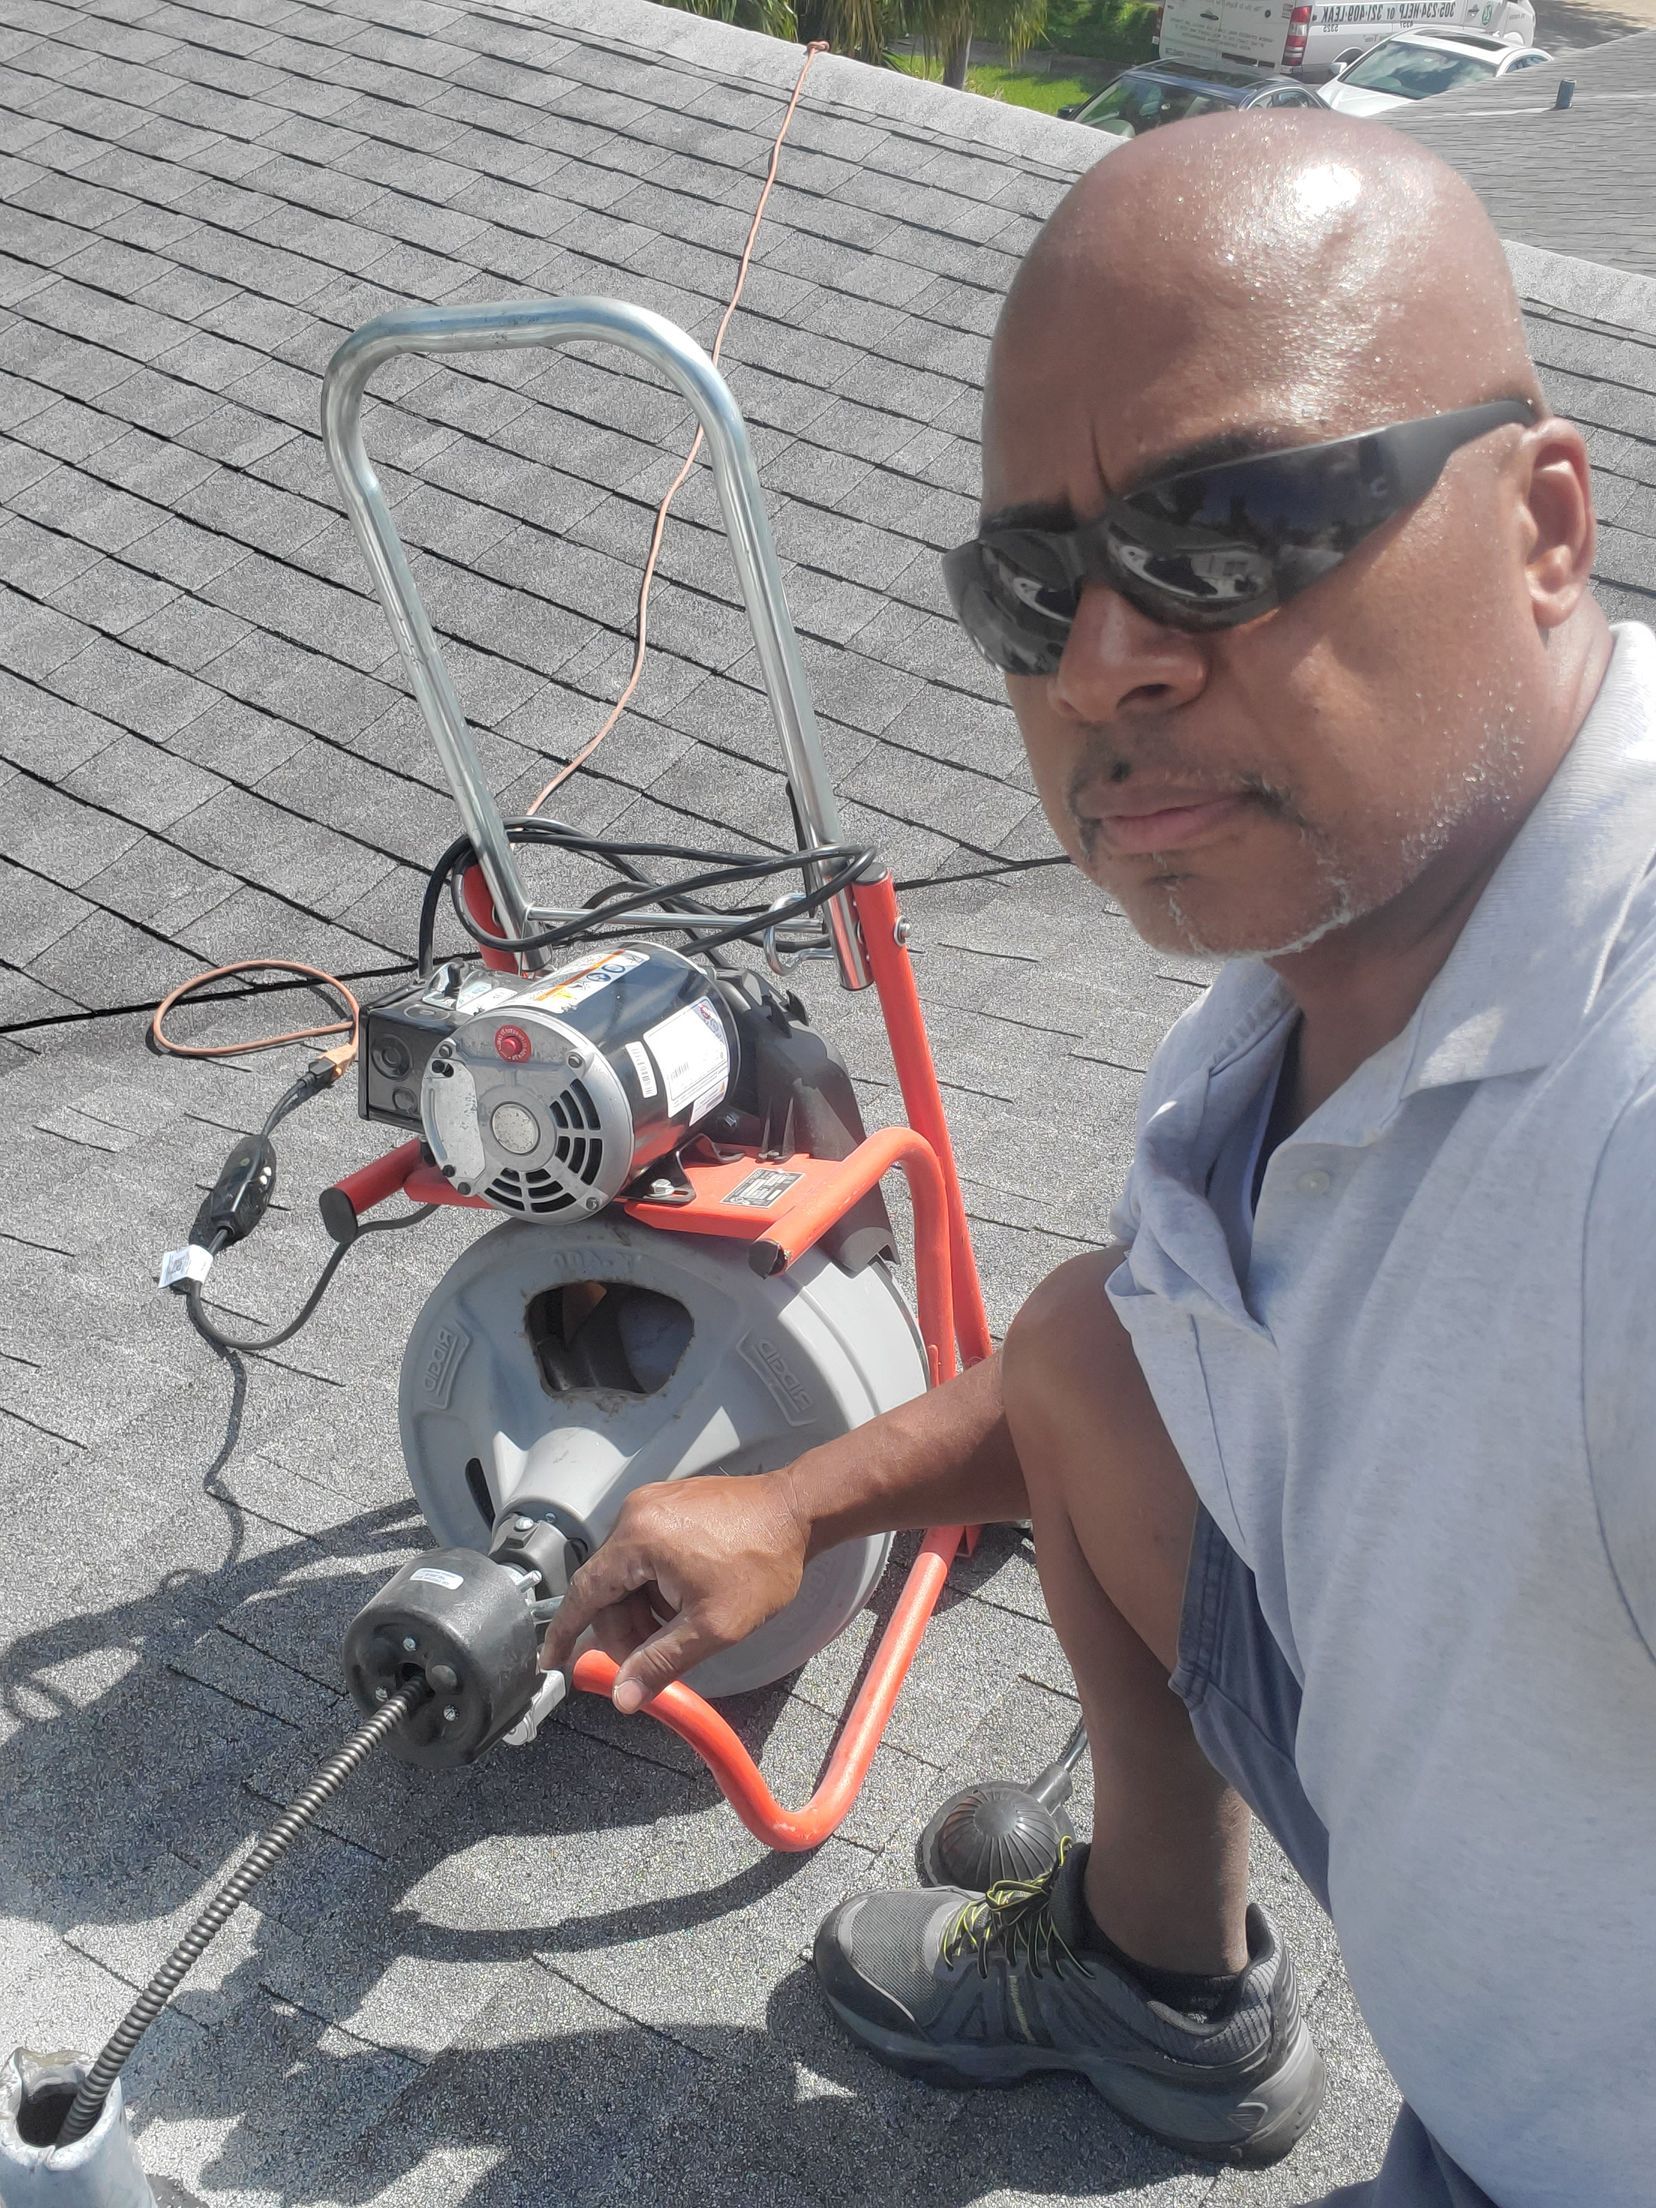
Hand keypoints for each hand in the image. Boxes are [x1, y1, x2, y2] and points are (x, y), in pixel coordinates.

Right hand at [537, 1471, 810, 1712]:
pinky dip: (653, 1584)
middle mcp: (635, 1512)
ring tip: (678, 1632)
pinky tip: (682, 1603)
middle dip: (624, 1629)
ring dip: (642, 1608)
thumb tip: (623, 1699)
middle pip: (607, 1585)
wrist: (801, 1510)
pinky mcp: (670, 1502)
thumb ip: (662, 1662)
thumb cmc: (762, 1565)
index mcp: (637, 1537)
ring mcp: (653, 1502)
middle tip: (648, 1662)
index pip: (583, 1592)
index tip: (550, 1662)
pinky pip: (644, 1551)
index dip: (565, 1632)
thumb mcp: (713, 1626)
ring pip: (627, 1570)